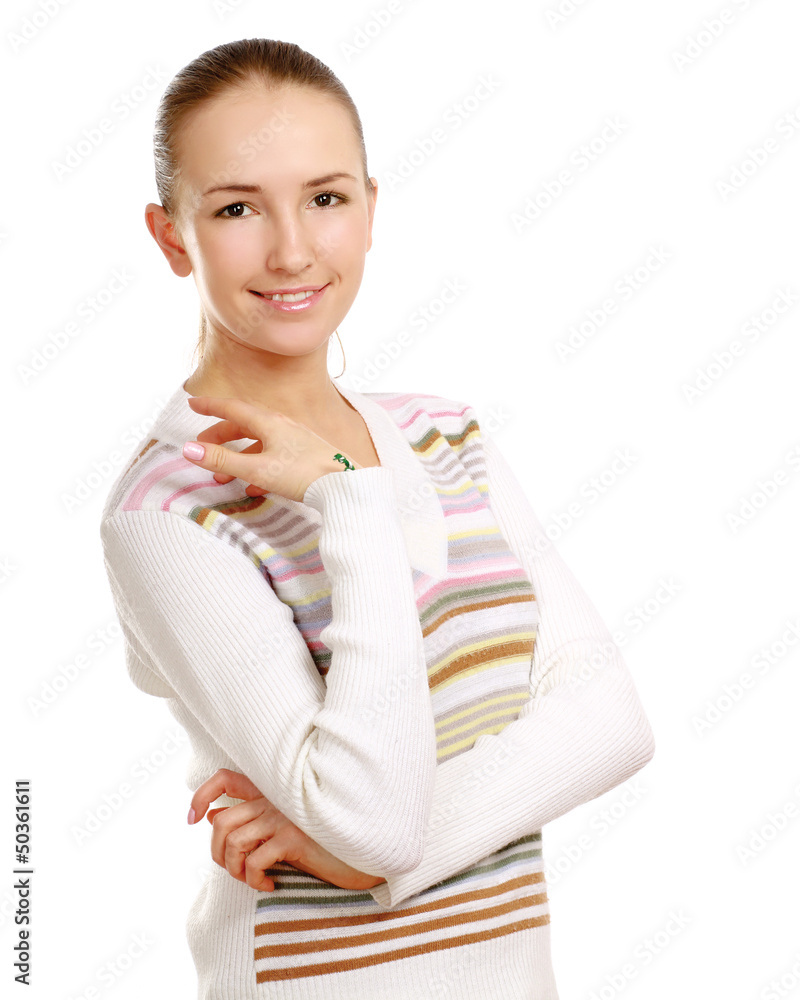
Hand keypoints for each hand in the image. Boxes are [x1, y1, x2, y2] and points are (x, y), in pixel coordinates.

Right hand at [182, 396, 355, 502]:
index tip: (192, 403)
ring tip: (222, 475)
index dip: (211, 406)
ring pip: (258, 443)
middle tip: (202, 446)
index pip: (233, 408)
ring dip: (237, 457)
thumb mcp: (258, 468)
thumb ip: (223, 460)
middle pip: (245, 425)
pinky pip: (273, 458)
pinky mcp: (304, 457)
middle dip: (221, 436)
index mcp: (269, 422)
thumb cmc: (304, 474)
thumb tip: (188, 449)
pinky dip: (257, 468)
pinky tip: (252, 488)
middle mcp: (282, 426)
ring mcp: (295, 441)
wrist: (345, 485)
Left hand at [188, 768, 385, 892]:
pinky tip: (270, 885)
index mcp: (269, 790)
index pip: (224, 777)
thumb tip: (211, 814)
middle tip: (234, 870)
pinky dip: (254, 880)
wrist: (362, 851)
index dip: (201, 794)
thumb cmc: (321, 840)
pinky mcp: (293, 837)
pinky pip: (254, 861)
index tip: (192, 818)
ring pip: (233, 841)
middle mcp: (274, 798)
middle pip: (221, 821)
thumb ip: (249, 817)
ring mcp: (283, 815)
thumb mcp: (280, 826)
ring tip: (252, 879)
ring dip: (235, 870)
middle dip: (217, 853)